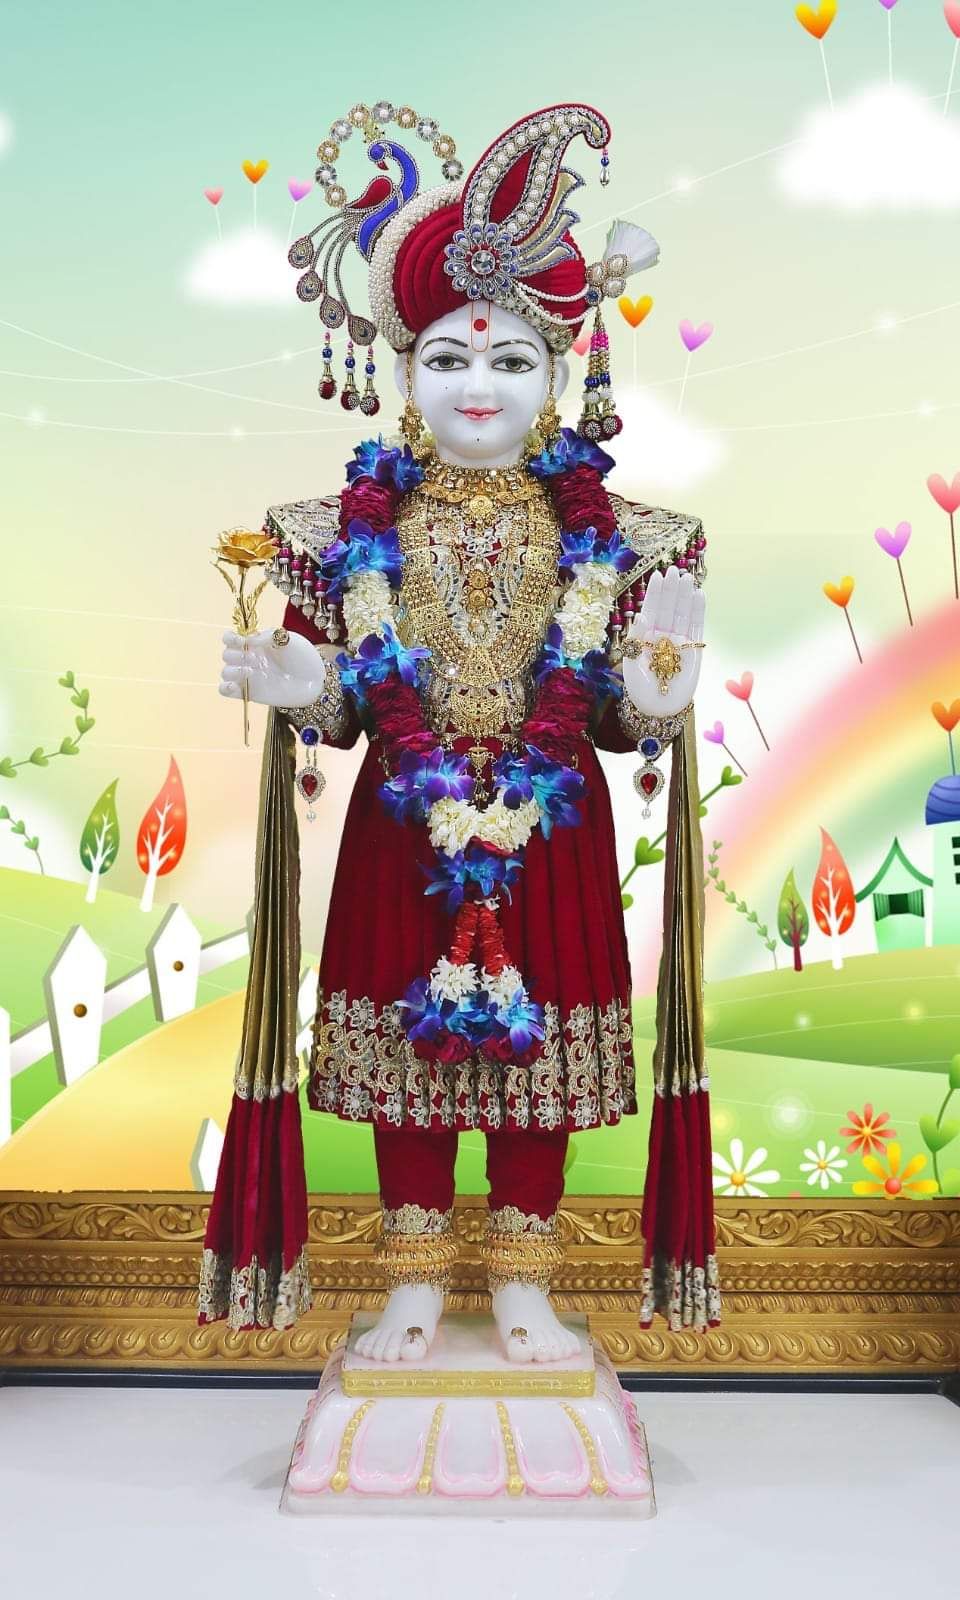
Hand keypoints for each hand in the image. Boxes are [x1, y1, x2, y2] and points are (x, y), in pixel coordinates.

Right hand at [219, 627, 326, 707]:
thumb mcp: (289, 639)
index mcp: (255, 644)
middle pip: (226, 655)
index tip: (243, 642)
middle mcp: (249, 659)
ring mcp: (249, 677)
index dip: (231, 639)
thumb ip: (268, 636)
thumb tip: (248, 640)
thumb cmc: (304, 657)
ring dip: (233, 670)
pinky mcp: (250, 693)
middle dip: (236, 655)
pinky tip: (235, 685)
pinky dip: (225, 687)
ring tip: (252, 671)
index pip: (230, 638)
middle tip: (254, 659)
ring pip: (225, 672)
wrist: (314, 681)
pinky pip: (225, 691)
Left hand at [621, 566, 705, 716]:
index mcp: (646, 636)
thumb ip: (637, 638)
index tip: (658, 575)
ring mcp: (679, 641)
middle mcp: (663, 635)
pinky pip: (697, 627)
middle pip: (668, 607)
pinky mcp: (693, 649)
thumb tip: (642, 615)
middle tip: (675, 570)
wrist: (658, 707)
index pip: (652, 609)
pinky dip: (698, 611)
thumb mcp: (632, 661)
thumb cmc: (641, 687)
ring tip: (687, 578)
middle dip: (671, 589)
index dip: (655, 593)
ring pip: (683, 613)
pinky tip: (699, 595)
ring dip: (685, 596)